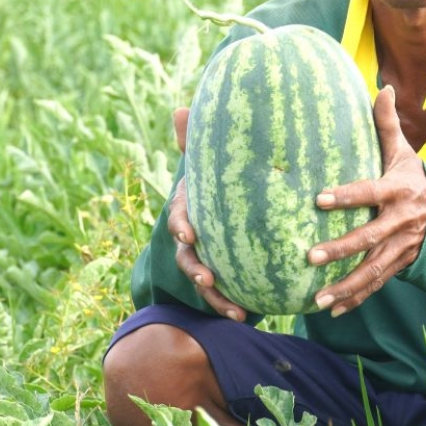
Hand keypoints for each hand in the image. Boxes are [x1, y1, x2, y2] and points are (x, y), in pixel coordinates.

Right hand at [168, 107, 247, 322]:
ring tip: (232, 308)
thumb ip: (199, 141)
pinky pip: (222, 293)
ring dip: (214, 295)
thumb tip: (179, 110)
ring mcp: (206, 256)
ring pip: (202, 279)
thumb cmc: (223, 176)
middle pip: (187, 255)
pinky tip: (245, 315)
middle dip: (194, 268)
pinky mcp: (223, 272)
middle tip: (206, 277)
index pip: (179, 215)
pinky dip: (229, 305)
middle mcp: (194, 234)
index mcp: (191, 206)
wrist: (239, 205)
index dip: (182, 225)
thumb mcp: (214, 159)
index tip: (189, 233)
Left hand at [307, 85, 425, 316]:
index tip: (319, 199)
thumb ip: (388, 124)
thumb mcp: (406, 152)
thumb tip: (382, 87)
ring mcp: (402, 246)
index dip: (346, 196)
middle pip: (369, 238)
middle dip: (341, 249)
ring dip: (345, 285)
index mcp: (399, 190)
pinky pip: (378, 284)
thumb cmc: (418, 177)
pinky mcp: (401, 264)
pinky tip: (334, 309)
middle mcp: (401, 221)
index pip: (369, 192)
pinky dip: (357, 298)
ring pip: (372, 269)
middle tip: (310, 255)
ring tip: (318, 298)